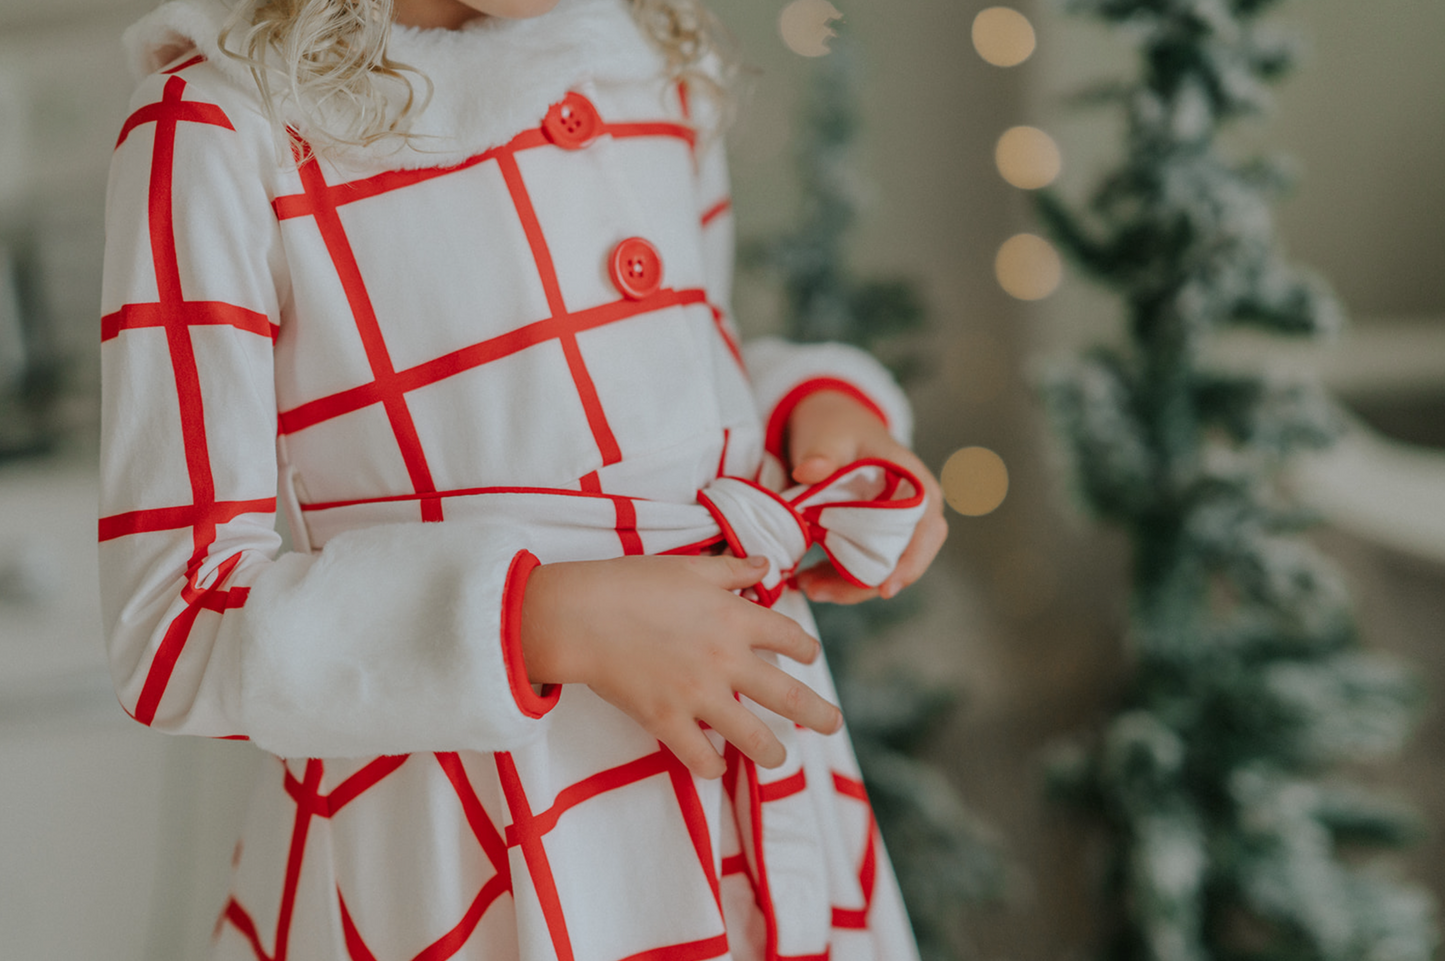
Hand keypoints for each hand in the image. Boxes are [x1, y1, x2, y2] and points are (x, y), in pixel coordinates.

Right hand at [519, 554, 843, 778]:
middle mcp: (727, 660)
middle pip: (789, 696)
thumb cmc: (631, 583)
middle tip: (834, 724)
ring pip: (753, 737)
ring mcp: (698, 696)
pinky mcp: (667, 721)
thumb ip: (733, 570)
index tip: (810, 657)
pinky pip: (700, 757)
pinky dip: (711, 766)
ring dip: (772, 752)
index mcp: (736, 619)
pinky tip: (715, 766)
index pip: (791, 638)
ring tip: (778, 758)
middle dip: (819, 714)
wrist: (580, 615)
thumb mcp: (689, 568)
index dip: (807, 649)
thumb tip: (767, 566)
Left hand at [783, 389, 947, 603]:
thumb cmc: (838, 427)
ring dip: (846, 586)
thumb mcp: (829, 435)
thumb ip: (822, 453)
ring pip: (880, 569)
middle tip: (817, 590)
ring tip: (806, 586)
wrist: (832, 425)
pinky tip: (807, 580)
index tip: (886, 589)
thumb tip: (808, 471)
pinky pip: (862, 566)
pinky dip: (837, 577)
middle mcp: (914, 511)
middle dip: (863, 584)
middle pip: (903, 559)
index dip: (910, 562)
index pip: (925, 529)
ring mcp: (894, 528)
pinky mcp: (873, 538)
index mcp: (916, 483)